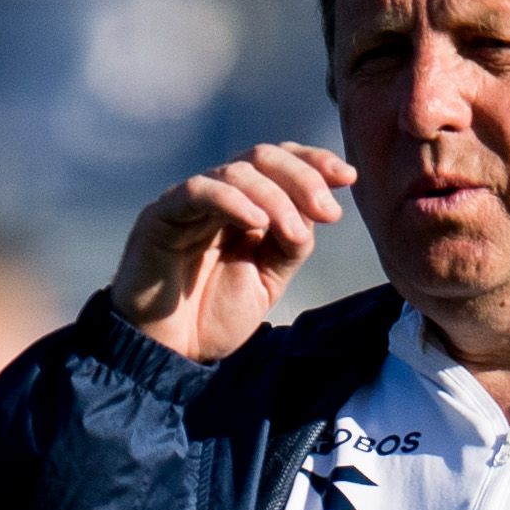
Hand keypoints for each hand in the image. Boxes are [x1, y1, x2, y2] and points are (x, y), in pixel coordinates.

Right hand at [114, 140, 353, 362]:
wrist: (168, 352)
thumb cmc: (212, 315)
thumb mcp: (268, 278)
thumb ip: (291, 244)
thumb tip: (317, 209)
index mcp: (244, 206)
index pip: (280, 163)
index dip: (314, 162)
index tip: (347, 178)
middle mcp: (218, 197)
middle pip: (263, 157)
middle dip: (303, 177)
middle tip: (328, 209)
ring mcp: (189, 203)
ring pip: (237, 172)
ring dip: (276, 197)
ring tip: (293, 232)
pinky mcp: (162, 215)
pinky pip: (198, 191)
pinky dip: (233, 200)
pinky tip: (257, 222)